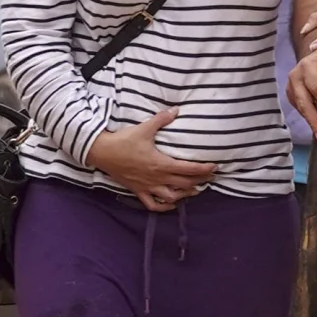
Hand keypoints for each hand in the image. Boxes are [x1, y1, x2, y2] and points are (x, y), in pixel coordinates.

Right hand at [88, 110, 215, 211]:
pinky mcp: (138, 191)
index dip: (204, 169)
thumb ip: (162, 119)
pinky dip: (164, 207)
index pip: (189, 169)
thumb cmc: (124, 141)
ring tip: (195, 190)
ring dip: (185, 195)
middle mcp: (157, 178)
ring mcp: (148, 187)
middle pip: (184, 184)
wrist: (102, 152)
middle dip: (200, 181)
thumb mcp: (144, 128)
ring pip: (172, 197)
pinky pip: (153, 204)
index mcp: (161, 164)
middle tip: (210, 177)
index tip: (214, 167)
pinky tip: (172, 204)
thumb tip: (176, 109)